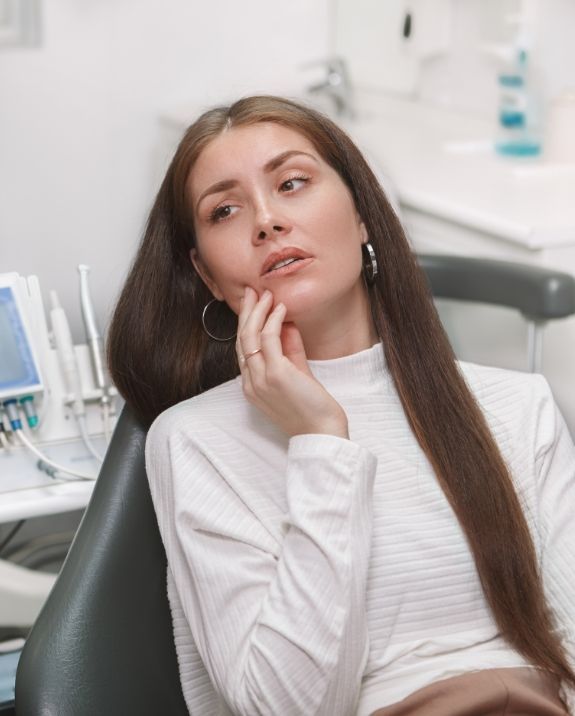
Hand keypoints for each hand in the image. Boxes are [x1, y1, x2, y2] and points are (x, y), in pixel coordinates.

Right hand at [237, 287, 348, 438]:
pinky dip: (273, 320)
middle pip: (241, 339)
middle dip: (246, 312)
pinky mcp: (276, 374)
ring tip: (265, 294)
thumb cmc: (311, 408)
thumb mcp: (297, 374)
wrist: (321, 432)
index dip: (246, 323)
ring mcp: (261, 378)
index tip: (253, 304)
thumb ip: (290, 351)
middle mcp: (251, 382)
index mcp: (252, 385)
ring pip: (250, 336)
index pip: (243, 348)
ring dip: (257, 311)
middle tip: (252, 291)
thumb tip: (286, 324)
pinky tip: (280, 308)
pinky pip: (268, 339)